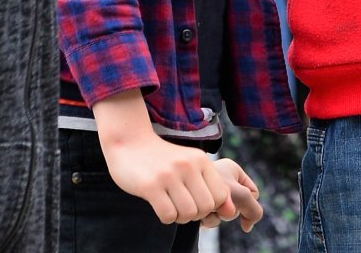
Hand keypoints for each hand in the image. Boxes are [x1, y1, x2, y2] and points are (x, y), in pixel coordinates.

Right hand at [95, 90, 231, 224]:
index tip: (196, 200)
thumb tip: (231, 212)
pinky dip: (166, 218)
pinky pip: (168, 216)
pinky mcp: (150, 186)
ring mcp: (169, 175)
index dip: (211, 205)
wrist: (129, 142)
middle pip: (206, 207)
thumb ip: (212, 186)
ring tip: (172, 205)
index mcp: (201, 160)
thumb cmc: (163, 160)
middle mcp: (187, 166)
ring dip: (180, 217)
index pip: (221, 196)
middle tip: (182, 205)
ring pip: (188, 214)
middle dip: (196, 214)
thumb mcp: (191, 166)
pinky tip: (160, 206)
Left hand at [200, 158, 261, 232]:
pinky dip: (207, 220)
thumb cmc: (207, 185)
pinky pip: (212, 219)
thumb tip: (247, 227)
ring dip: (217, 216)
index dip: (246, 201)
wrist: (171, 185)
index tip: (234, 198)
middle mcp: (221, 181)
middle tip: (217, 204)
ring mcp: (209, 193)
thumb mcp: (239, 195)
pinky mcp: (199, 204)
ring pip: (225, 215)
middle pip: (238, 207)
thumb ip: (252, 209)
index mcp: (232, 170)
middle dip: (228, 210)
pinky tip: (199, 215)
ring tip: (206, 208)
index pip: (252, 193)